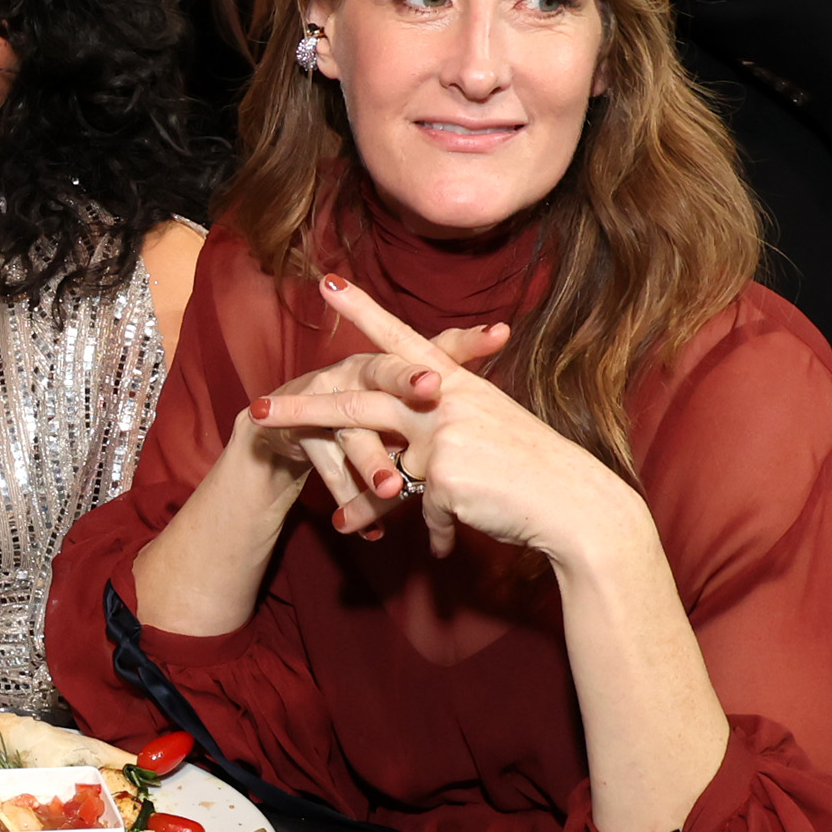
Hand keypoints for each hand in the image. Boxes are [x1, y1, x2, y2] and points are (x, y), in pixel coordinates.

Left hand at [250, 272, 638, 560]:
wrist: (575, 506)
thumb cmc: (533, 472)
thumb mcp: (487, 434)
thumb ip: (440, 432)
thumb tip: (401, 453)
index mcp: (457, 385)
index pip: (403, 341)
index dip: (365, 311)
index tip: (328, 283)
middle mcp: (445, 402)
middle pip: (359, 401)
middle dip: (303, 409)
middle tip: (256, 410)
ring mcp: (442, 437)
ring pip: (380, 472)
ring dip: (359, 502)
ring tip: (334, 524)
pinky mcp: (443, 476)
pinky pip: (418, 509)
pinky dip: (430, 532)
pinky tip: (439, 549)